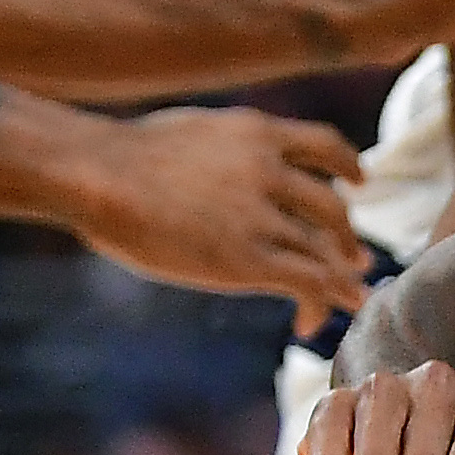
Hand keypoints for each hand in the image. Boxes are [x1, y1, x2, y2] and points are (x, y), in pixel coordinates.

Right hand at [74, 102, 371, 332]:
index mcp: (255, 132)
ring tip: (348, 298)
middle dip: (347, 238)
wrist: (95, 172)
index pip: (324, 144)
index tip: (359, 183)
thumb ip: (221, 147)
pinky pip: (308, 283)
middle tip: (357, 260)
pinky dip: (320, 303)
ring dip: (341, 279)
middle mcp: (269, 170)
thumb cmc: (119, 157)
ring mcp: (262, 214)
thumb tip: (213, 163)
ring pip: (326, 251)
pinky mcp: (249, 258)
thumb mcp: (188, 131)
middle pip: (332, 207)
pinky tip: (306, 323)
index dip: (348, 166)